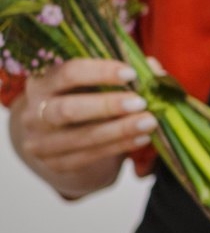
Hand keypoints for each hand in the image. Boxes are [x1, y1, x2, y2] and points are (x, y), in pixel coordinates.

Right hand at [8, 58, 155, 198]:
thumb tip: (153, 69)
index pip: (68, 73)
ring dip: (119, 130)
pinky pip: (88, 157)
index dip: (100, 72)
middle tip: (141, 103)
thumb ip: (122, 73)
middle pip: (67, 109)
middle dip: (107, 106)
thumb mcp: (96, 80)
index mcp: (42, 81)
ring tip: (149, 122)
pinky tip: (142, 138)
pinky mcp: (55, 163)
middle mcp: (33, 112)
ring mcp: (40, 141)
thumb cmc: (85, 95)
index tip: (131, 74)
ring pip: (79, 137)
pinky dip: (118, 147)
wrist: (62, 132)